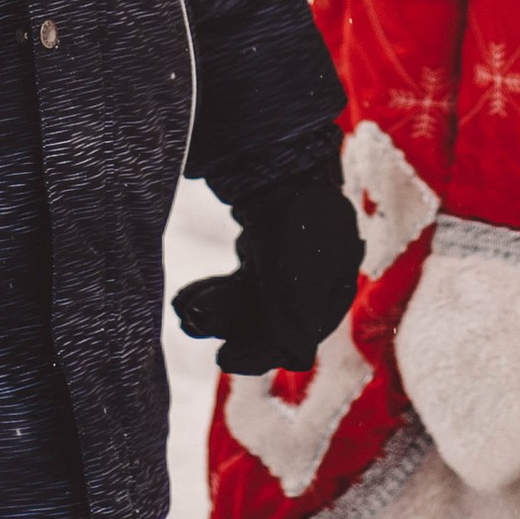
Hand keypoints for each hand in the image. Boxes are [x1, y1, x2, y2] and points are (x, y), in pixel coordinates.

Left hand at [173, 177, 361, 376]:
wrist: (279, 157)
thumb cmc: (293, 221)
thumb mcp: (293, 279)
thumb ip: (292, 323)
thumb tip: (299, 361)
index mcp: (335, 285)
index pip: (298, 335)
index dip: (260, 352)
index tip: (223, 359)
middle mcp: (318, 277)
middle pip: (270, 319)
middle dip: (229, 325)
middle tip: (192, 323)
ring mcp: (292, 260)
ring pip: (251, 301)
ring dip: (217, 310)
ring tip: (183, 309)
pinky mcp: (267, 245)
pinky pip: (241, 281)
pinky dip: (217, 291)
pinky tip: (187, 298)